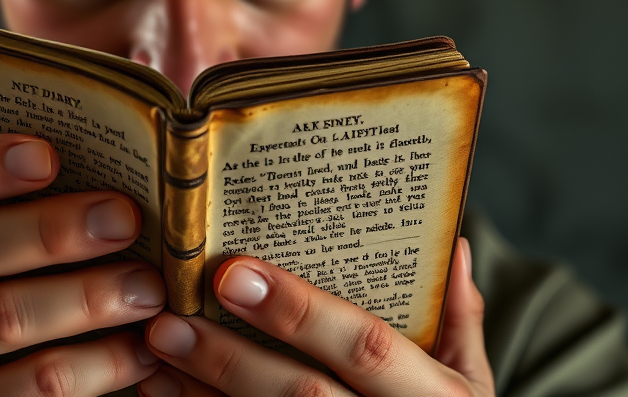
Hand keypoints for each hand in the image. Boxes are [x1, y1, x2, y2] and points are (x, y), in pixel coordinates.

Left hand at [139, 237, 494, 395]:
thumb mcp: (471, 383)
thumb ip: (460, 319)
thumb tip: (451, 245)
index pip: (366, 346)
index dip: (300, 311)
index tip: (234, 273)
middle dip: (231, 358)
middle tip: (171, 320)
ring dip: (203, 392)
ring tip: (156, 354)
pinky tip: (167, 391)